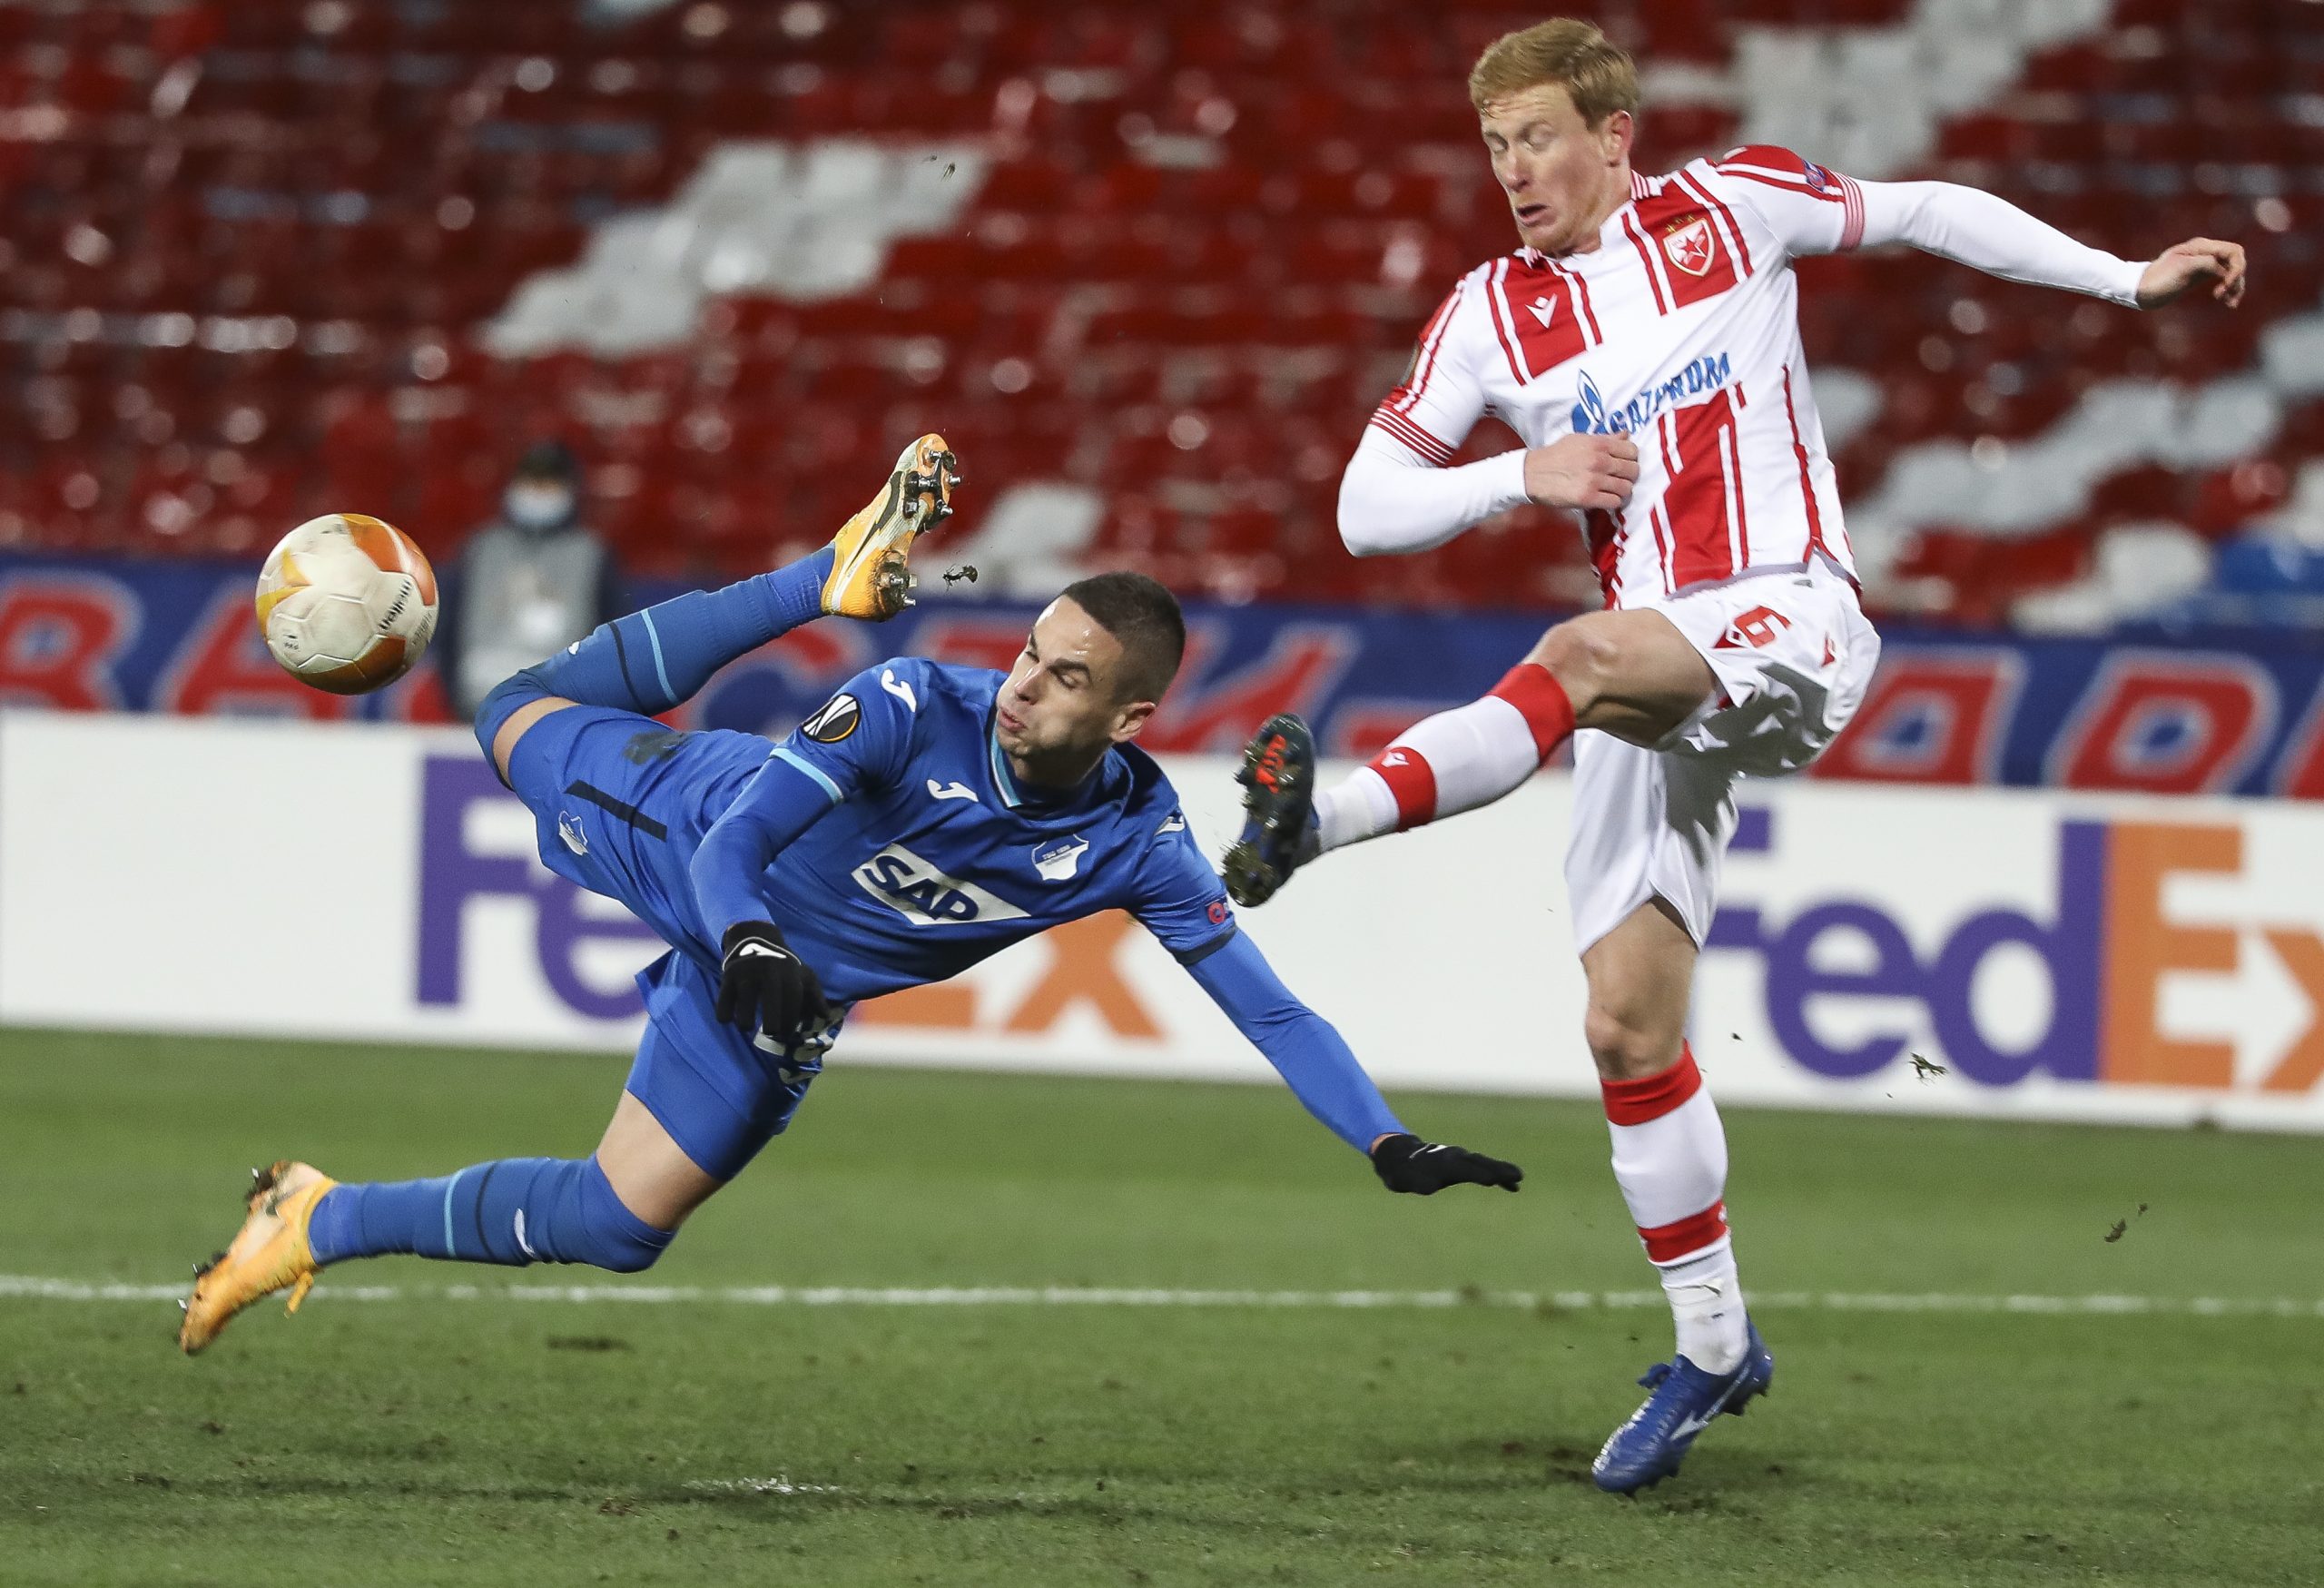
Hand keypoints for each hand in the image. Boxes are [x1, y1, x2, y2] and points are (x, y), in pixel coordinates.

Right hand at [715, 922, 831, 1045]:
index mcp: (789, 973)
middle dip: (772, 1024)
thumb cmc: (783, 963)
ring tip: (747, 1026)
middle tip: (770, 1033)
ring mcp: (747, 974)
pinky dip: (724, 1014)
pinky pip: (724, 1002)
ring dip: (745, 1021)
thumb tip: (826, 1016)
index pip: (793, 1002)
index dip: (791, 1021)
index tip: (786, 1033)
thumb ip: (815, 995)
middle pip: (771, 1004)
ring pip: (745, 1005)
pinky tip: (729, 1018)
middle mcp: (768, 973)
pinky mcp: (728, 977)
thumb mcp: (802, 973)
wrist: (753, 936)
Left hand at [1369, 1133, 1523, 1194]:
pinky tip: (1514, 1186)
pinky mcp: (1463, 1165)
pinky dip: (1499, 1176)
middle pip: (1479, 1163)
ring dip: (1501, 1171)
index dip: (1478, 1173)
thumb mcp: (1404, 1178)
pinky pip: (1484, 1169)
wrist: (1399, 1156)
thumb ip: (1418, 1181)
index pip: (1464, 1168)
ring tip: (1519, 1178)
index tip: (1493, 1179)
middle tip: (1517, 1176)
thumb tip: (1430, 1186)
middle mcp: (1454, 1156)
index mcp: (1441, 1161)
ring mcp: (1460, 1159)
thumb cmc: (1402, 1172)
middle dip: (1497, 1170)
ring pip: (1484, 1164)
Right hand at [1524, 433, 1638, 510]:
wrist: (1532, 474)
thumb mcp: (1579, 440)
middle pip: (1633, 470)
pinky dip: (1612, 502)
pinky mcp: (1588, 498)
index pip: (1632, 450)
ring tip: (1612, 490)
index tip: (1624, 463)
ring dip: (1621, 490)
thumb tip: (1626, 435)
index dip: (1631, 458)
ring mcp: (1594, 480)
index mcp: (1598, 444)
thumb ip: (1604, 438)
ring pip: (1626, 488)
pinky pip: (1614, 502)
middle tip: (1619, 478)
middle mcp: (1599, 461)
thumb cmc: (1555, 455)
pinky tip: (1605, 499)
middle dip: (1629, 475)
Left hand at [2137, 238, 2245, 308]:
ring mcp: (2204, 263)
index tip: (2226, 285)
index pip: (2234, 251)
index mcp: (2202, 246)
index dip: (2237, 268)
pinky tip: (2227, 301)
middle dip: (2237, 278)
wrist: (2139, 289)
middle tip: (2224, 295)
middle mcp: (2205, 252)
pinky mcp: (2200, 276)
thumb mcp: (2182, 269)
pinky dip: (2228, 289)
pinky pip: (2222, 279)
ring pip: (2231, 271)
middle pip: (2236, 261)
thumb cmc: (2158, 279)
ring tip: (2230, 303)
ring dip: (2236, 286)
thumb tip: (2225, 270)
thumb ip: (2207, 263)